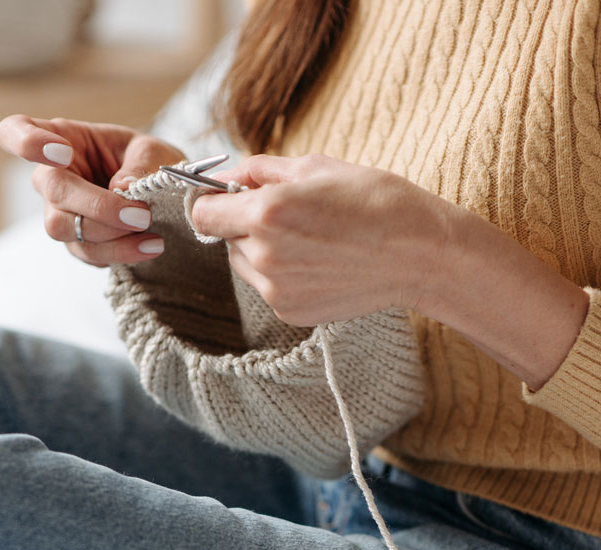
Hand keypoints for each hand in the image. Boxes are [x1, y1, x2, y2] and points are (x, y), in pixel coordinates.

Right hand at [0, 115, 183, 265]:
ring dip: (110, 236)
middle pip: (53, 190)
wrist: (162, 198)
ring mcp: (59, 213)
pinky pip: (87, 253)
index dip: (27, 142)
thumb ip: (140, 165)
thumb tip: (123, 188)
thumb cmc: (147, 163)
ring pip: (63, 228)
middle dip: (99, 206)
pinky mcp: (75, 243)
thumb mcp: (152, 152)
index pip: (15, 132)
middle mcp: (51, 178)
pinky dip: (120, 253)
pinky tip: (148, 246)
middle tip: (142, 215)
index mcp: (61, 138)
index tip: (61, 153)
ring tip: (152, 236)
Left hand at [191, 154, 449, 324]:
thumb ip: (262, 170)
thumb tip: (231, 175)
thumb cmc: (375, 201)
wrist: (418, 254)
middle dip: (243, 224)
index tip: (229, 197)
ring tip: (309, 239)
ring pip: (245, 264)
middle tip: (289, 215)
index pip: (202, 212)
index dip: (212, 201)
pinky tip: (319, 262)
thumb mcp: (317, 167)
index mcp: (266, 213)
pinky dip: (282, 274)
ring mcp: (275, 289)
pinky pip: (267, 286)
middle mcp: (264, 255)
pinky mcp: (290, 311)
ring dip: (261, 249)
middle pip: (224, 239)